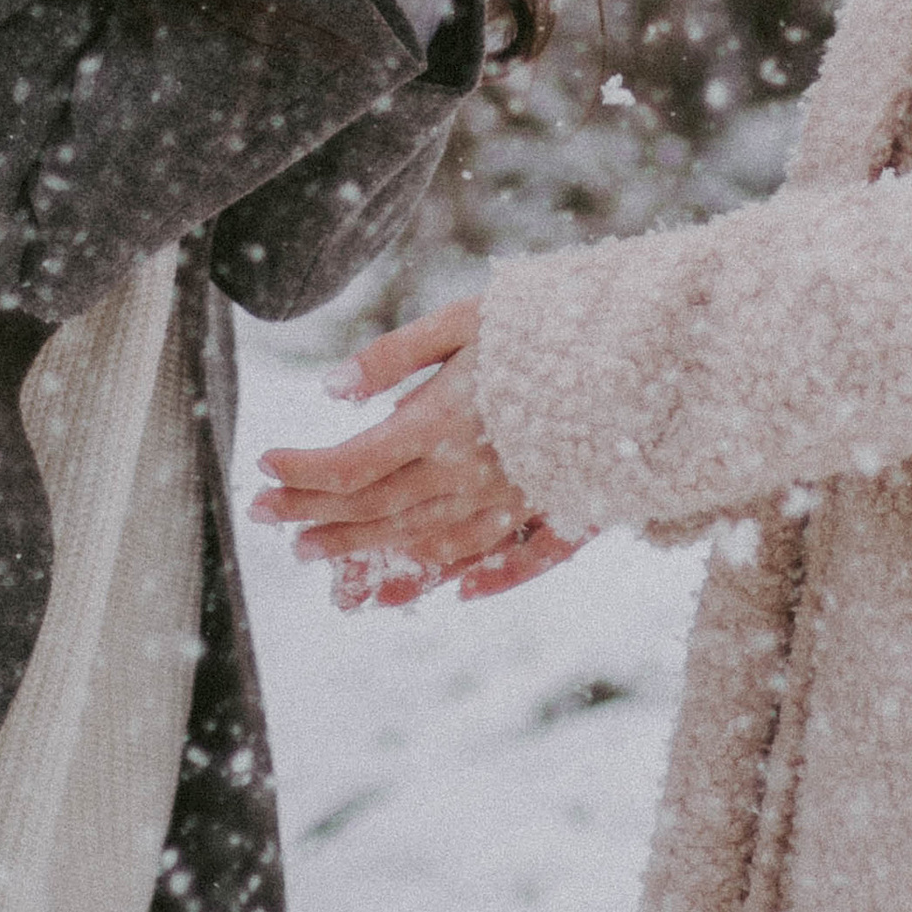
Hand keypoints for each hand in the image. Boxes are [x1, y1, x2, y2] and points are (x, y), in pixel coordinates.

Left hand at [252, 302, 582, 598]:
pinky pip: (500, 560)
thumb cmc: (550, 324)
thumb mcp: (467, 319)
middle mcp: (469, 475)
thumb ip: (396, 355)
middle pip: (376, 509)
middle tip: (267, 518)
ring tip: (318, 558)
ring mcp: (509, 502)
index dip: (302, 472)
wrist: (647, 356)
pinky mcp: (551, 513)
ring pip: (425, 541)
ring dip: (365, 554)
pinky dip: (464, 578)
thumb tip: (329, 390)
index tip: (263, 465)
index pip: (352, 465)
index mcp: (443, 423)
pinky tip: (445, 593)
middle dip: (314, 516)